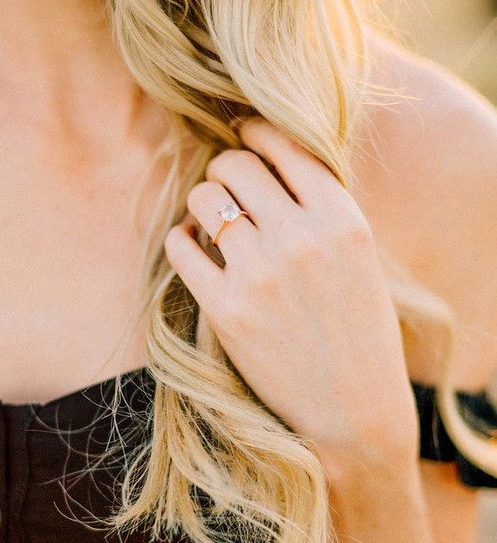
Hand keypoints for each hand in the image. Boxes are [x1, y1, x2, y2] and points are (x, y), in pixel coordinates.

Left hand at [165, 119, 417, 475]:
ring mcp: (261, 274)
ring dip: (201, 204)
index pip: (285, 145)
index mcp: (343, 218)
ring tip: (209, 222)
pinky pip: (181, 248)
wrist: (354, 410)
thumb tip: (264, 164)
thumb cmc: (360, 334)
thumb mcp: (360, 259)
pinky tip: (193, 249)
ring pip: (203, 201)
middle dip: (223, 168)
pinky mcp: (228, 311)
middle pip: (236, 166)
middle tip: (224, 184)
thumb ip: (321, 210)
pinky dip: (181, 241)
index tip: (242, 132)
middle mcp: (302, 237)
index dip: (255, 132)